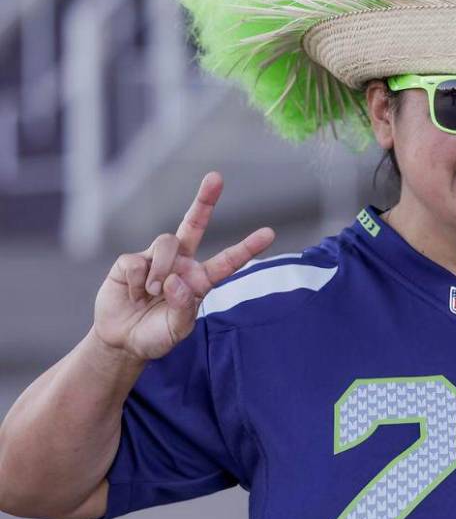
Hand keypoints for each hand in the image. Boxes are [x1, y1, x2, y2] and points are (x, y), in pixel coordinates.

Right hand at [92, 172, 274, 360]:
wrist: (122, 341)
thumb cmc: (155, 335)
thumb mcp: (176, 331)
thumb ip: (182, 309)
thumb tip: (177, 280)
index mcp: (200, 280)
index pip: (228, 261)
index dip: (248, 247)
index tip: (270, 233)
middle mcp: (181, 263)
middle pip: (194, 224)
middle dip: (204, 200)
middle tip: (216, 177)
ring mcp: (156, 259)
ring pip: (166, 242)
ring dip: (160, 270)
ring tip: (152, 292)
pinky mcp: (130, 261)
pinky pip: (135, 261)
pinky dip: (135, 282)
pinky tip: (133, 294)